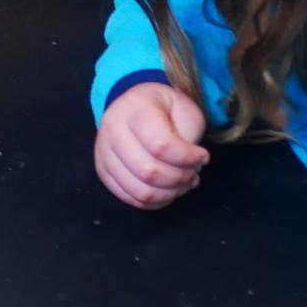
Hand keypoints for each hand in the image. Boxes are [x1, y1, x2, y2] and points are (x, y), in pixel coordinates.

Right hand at [94, 82, 209, 209]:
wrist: (133, 105)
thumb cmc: (163, 108)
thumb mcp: (184, 108)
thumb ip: (188, 134)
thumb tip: (188, 165)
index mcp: (134, 109)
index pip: (161, 145)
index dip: (188, 158)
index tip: (203, 156)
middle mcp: (112, 130)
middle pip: (149, 172)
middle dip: (180, 178)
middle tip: (194, 172)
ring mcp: (103, 153)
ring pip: (140, 191)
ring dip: (169, 194)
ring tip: (183, 183)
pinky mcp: (103, 171)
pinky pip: (130, 198)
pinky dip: (155, 201)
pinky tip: (168, 190)